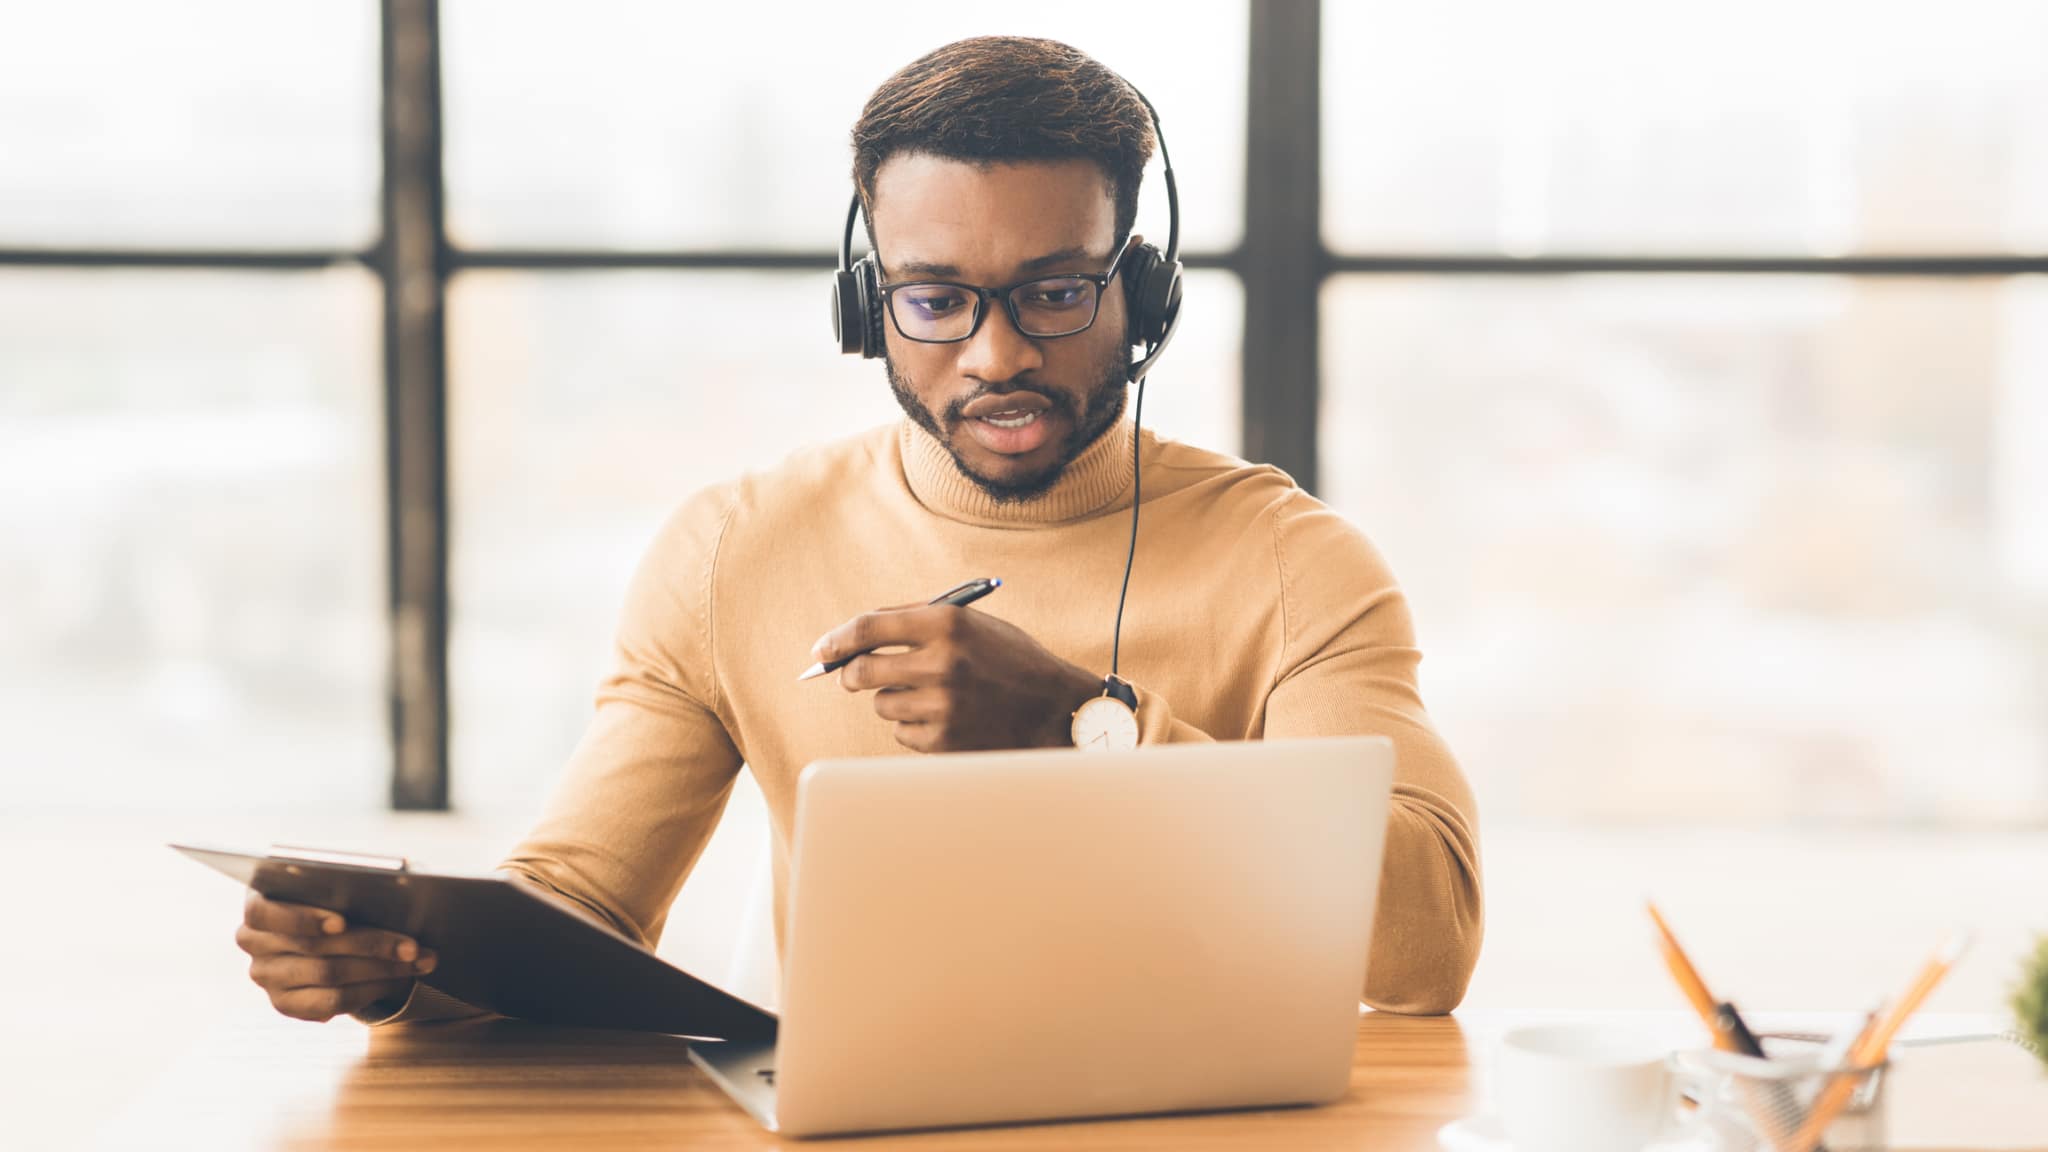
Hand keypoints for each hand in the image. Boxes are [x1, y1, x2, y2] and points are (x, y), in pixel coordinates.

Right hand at [236, 890, 436, 1021]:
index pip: (265, 913)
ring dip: (382, 969)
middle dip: (371, 944)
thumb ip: (346, 885)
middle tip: (412, 945)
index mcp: (258, 905)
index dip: (304, 918)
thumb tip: (395, 887)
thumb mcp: (333, 885)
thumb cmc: (332, 898)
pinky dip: (370, 990)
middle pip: (314, 947)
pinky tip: (398, 979)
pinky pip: (331, 1002)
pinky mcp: (285, 1003)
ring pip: (329, 975)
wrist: (323, 932)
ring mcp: (267, 976)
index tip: (342, 922)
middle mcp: (254, 942)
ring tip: (419, 960)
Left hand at [815, 604, 1100, 752]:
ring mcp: (942, 704)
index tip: (821, 649)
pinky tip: (948, 719)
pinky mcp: (944, 739)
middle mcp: (941, 662)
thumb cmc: (1008, 660)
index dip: (837, 639)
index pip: (868, 627)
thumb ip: (916, 623)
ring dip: (895, 701)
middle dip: (851, 674)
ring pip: (882, 706)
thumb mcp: (972, 625)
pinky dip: (915, 727)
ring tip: (932, 697)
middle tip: (852, 676)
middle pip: (862, 671)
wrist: (1056, 710)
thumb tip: (851, 637)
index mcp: (946, 623)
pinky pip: (902, 734)